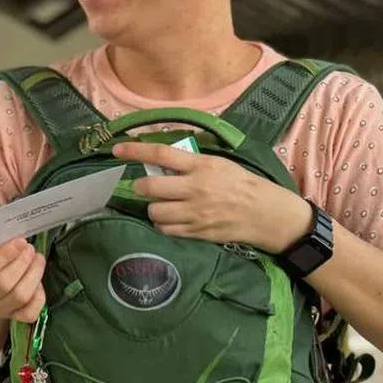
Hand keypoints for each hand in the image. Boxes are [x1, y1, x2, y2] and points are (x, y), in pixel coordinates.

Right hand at [0, 238, 45, 322]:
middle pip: (3, 284)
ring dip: (33, 275)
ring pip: (18, 297)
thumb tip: (13, 224)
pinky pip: (29, 313)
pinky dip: (39, 298)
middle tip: (31, 248)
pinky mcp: (11, 317)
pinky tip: (39, 282)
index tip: (20, 241)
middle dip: (22, 263)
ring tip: (38, 259)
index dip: (4, 255)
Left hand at [114, 141, 312, 254]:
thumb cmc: (241, 184)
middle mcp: (195, 188)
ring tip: (162, 204)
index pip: (161, 154)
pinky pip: (166, 230)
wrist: (266, 214)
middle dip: (141, 186)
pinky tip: (171, 219)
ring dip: (153, 208)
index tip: (116, 150)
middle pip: (150, 187)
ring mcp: (195, 213)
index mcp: (201, 166)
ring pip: (155, 212)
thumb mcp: (218, 163)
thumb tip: (159, 160)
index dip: (135, 151)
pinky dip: (162, 224)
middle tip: (145, 186)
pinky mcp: (197, 233)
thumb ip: (189, 162)